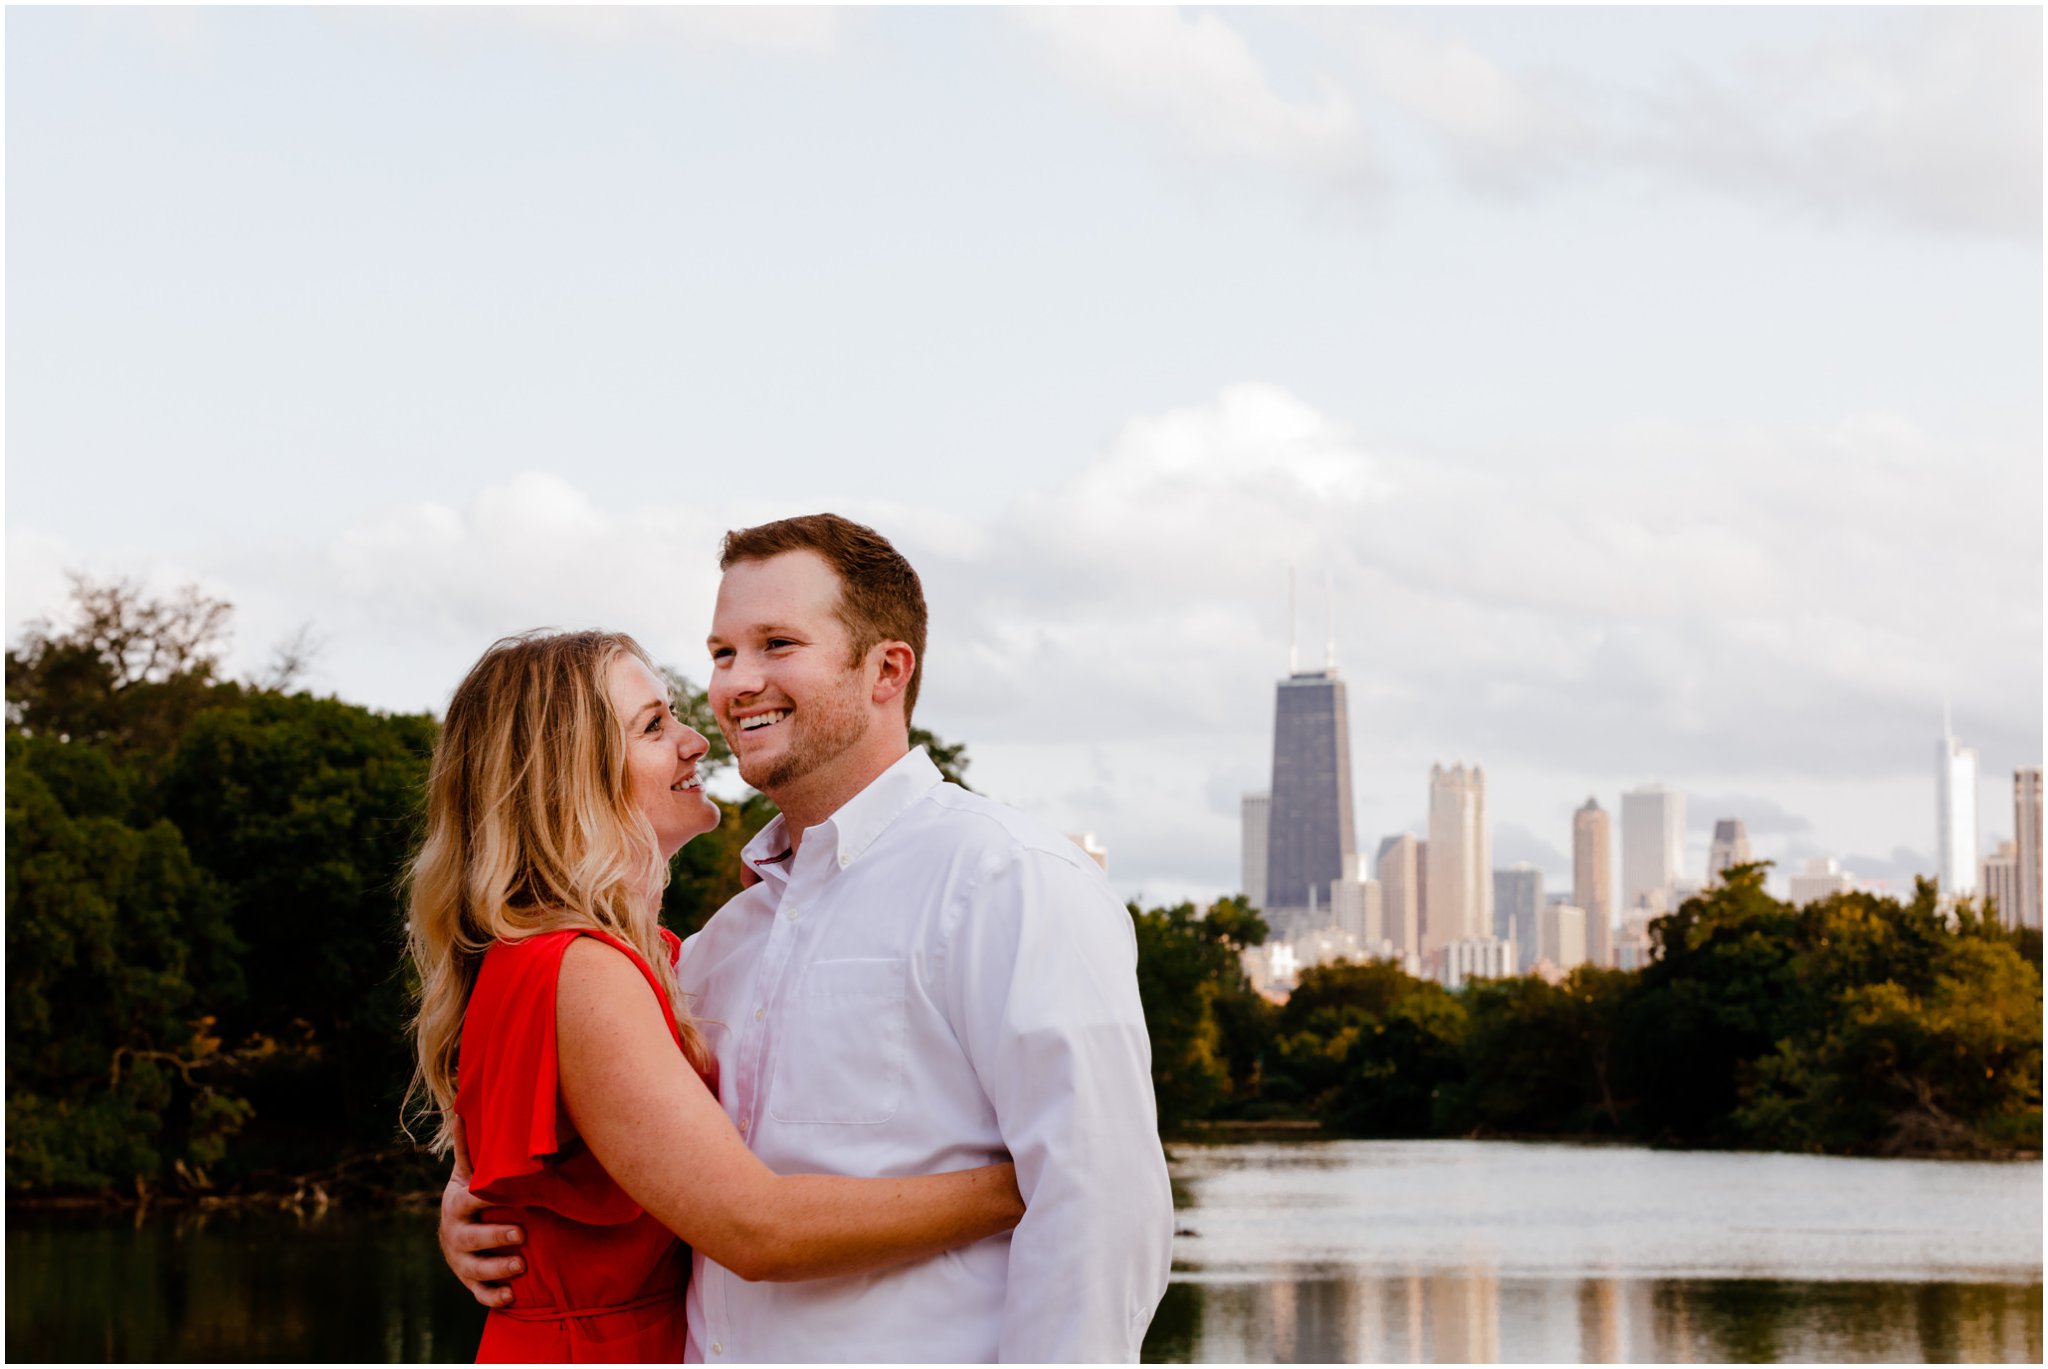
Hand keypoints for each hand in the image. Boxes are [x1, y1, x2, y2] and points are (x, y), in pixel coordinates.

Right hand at [439, 1115, 525, 1308]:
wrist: (457, 1229)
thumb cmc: (472, 1194)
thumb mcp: (468, 1171)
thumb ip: (469, 1146)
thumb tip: (462, 1107)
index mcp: (457, 1204)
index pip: (466, 1201)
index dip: (480, 1200)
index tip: (496, 1196)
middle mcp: (455, 1234)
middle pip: (469, 1239)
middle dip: (494, 1237)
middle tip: (521, 1235)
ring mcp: (461, 1260)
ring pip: (473, 1269)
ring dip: (496, 1268)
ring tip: (521, 1265)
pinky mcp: (470, 1281)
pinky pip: (478, 1293)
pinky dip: (492, 1297)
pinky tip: (511, 1296)